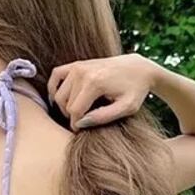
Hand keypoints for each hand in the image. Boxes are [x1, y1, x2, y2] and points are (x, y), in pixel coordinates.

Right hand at [47, 53, 162, 130]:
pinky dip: (54, 88)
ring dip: (64, 106)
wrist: (139, 69)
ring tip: (77, 112)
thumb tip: (81, 123)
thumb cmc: (135, 90)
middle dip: (73, 117)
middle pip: (66, 104)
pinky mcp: (77, 63)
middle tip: (84, 121)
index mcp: (95, 82)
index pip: (75, 111)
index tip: (83, 131)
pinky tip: (61, 98)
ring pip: (59, 94)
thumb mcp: (126, 108)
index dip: (77, 125)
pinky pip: (56, 75)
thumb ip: (103, 117)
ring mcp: (78, 66)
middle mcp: (83, 72)